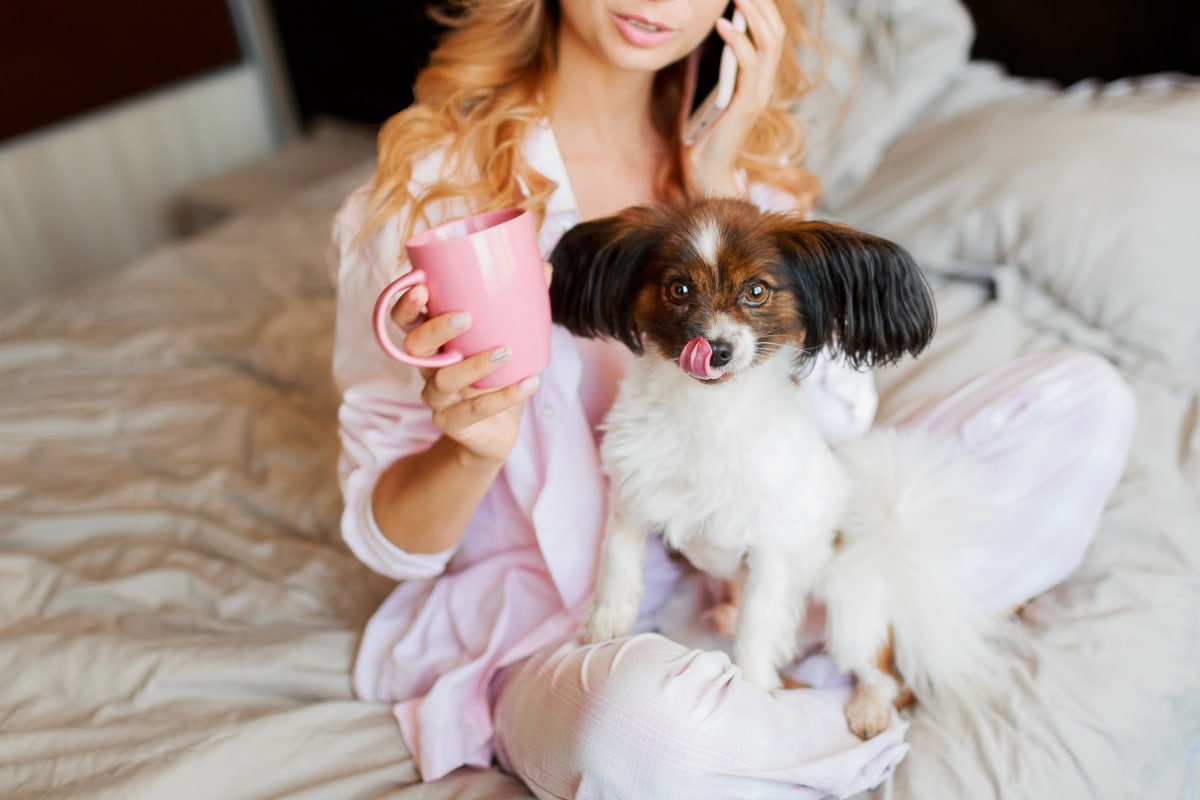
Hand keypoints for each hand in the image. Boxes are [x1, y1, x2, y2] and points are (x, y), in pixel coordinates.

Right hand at [390, 284, 539, 465]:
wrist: (496, 432)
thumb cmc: (497, 376)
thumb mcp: (507, 339)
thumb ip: (520, 305)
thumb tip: (543, 266)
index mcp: (434, 341)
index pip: (405, 320)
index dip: (406, 305)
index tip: (422, 287)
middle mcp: (428, 368)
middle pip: (413, 347)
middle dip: (434, 330)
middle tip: (465, 318)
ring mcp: (437, 398)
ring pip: (442, 380)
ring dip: (473, 365)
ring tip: (505, 351)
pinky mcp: (453, 423)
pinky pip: (473, 411)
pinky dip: (503, 397)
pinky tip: (530, 383)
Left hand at [684, 0, 785, 196]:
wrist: (707, 175)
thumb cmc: (704, 137)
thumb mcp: (707, 94)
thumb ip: (712, 69)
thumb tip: (700, 40)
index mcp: (758, 82)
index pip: (771, 36)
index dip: (764, 10)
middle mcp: (764, 86)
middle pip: (775, 33)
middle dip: (762, 4)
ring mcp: (759, 95)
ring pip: (768, 43)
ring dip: (753, 14)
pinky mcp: (746, 105)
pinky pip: (748, 65)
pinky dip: (737, 41)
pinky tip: (722, 25)